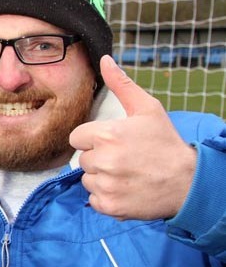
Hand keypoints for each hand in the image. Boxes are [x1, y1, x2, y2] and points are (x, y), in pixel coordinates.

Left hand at [69, 56, 196, 220]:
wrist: (188, 182)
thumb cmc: (166, 143)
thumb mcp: (147, 109)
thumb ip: (121, 85)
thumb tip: (104, 60)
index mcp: (106, 135)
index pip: (77, 137)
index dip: (93, 139)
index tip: (112, 142)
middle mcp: (103, 161)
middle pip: (83, 159)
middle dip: (99, 158)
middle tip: (125, 158)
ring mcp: (105, 185)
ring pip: (87, 180)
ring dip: (102, 178)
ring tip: (127, 174)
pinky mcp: (109, 206)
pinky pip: (94, 200)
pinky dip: (106, 198)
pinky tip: (125, 189)